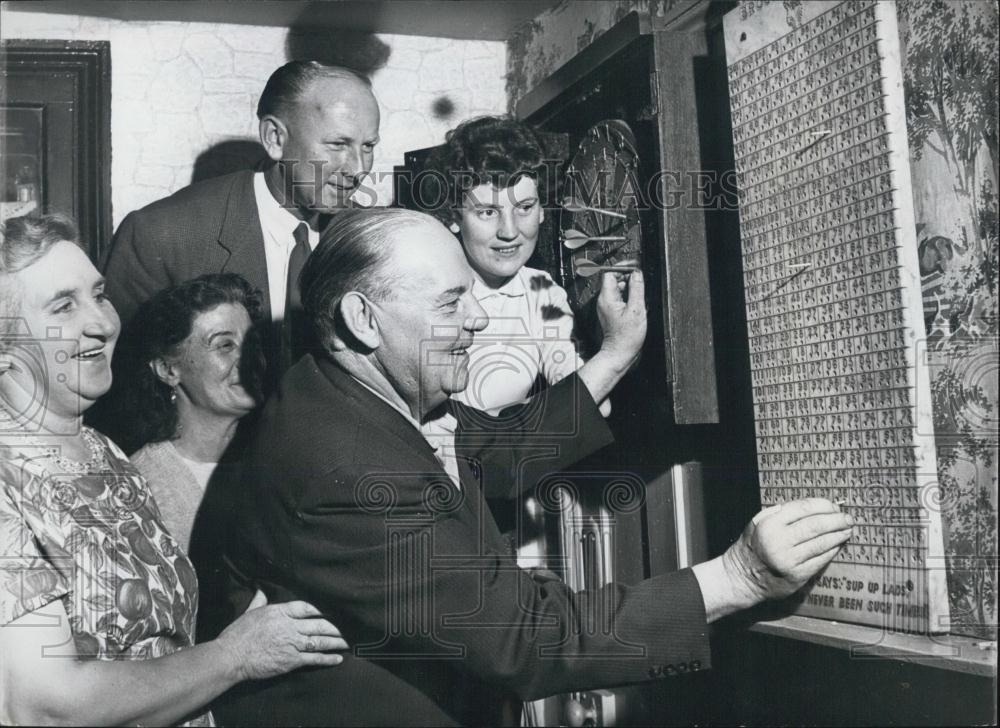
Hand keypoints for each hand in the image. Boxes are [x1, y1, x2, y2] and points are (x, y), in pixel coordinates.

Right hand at [215, 592, 346, 681]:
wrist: (231, 657)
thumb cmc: (238, 634)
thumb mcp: (249, 612)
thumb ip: (259, 601)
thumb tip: (262, 590)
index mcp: (280, 612)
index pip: (307, 607)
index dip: (322, 609)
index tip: (333, 610)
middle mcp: (289, 626)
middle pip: (318, 624)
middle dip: (335, 627)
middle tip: (349, 628)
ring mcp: (291, 643)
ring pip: (319, 641)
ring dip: (336, 642)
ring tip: (348, 642)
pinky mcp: (291, 661)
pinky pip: (313, 659)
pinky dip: (327, 659)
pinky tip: (338, 659)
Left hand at [596, 266, 645, 368]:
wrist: (619, 354)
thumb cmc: (626, 337)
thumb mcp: (636, 310)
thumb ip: (637, 289)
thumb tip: (637, 273)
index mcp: (607, 297)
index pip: (610, 272)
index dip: (623, 267)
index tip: (635, 267)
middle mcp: (604, 300)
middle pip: (614, 279)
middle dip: (628, 276)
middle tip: (641, 279)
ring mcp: (608, 307)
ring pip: (619, 289)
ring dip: (630, 287)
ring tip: (641, 293)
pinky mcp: (613, 313)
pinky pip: (621, 298)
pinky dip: (630, 297)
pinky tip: (638, 303)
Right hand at [722, 498, 853, 602]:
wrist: (743, 577)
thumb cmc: (753, 545)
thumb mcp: (759, 522)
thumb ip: (782, 513)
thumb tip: (815, 507)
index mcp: (770, 524)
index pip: (803, 508)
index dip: (823, 505)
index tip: (834, 506)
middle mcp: (779, 541)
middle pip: (816, 525)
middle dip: (836, 520)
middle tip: (848, 518)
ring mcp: (789, 560)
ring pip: (821, 543)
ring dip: (838, 535)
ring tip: (848, 529)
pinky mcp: (797, 575)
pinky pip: (820, 559)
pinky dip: (832, 550)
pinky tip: (838, 544)